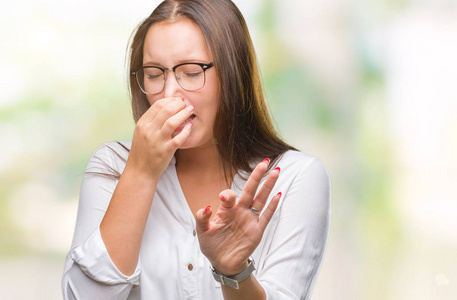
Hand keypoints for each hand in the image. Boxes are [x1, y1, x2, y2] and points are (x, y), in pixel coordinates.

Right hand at [127, 97, 193, 179]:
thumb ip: (152, 121)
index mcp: (142, 124)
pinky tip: (190, 127)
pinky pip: (178, 138)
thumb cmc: (143, 152)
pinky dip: (186, 131)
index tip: (179, 100)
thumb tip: (167, 107)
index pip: (157, 105)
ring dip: (183, 114)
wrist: (139, 172)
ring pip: (172, 122)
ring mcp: (157, 141)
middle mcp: (148, 131)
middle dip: (179, 104)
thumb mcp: (142, 133)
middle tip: (187, 104)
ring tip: (190, 111)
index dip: (171, 100)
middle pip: (166, 110)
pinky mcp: (165, 151)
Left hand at [195, 159, 280, 274]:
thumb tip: (207, 207)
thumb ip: (202, 218)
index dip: (228, 195)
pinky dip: (273, 206)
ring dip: (269, 186)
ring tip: (276, 171)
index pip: (230, 196)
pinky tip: (278, 194)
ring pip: (261, 199)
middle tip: (265, 161)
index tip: (224, 198)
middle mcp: (239, 211)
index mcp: (226, 210)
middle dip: (257, 176)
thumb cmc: (212, 245)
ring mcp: (249, 219)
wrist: (222, 263)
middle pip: (250, 190)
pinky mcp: (257, 230)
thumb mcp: (202, 232)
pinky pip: (266, 216)